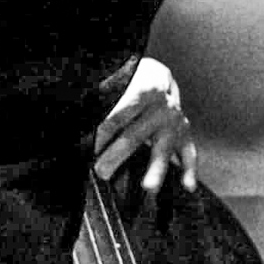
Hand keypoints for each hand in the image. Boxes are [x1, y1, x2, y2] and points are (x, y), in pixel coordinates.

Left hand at [93, 56, 197, 194]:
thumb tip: (74, 115)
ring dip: (157, 168)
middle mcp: (162, 105)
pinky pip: (189, 153)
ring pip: (163, 148)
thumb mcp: (115, 78)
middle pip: (136, 135)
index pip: (120, 112)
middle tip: (100, 171)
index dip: (104, 130)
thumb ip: (100, 94)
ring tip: (148, 187)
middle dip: (117, 155)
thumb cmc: (126, 80)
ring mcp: (174, 122)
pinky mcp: (184, 135)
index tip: (89, 145)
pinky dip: (189, 170)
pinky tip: (188, 186)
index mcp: (144, 86)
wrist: (156, 76)